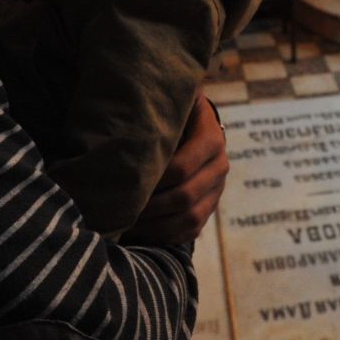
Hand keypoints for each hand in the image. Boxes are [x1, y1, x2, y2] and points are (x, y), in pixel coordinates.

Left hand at [131, 95, 227, 244]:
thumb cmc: (171, 111)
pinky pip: (190, 232)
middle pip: (185, 197)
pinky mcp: (209, 209)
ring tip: (126, 224)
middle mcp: (220, 166)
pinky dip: (164, 237)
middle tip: (119, 208)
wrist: (192, 123)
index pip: (182, 167)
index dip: (153, 179)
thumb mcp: (172, 102)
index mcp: (212, 138)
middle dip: (149, 206)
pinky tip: (140, 234)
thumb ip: (159, 106)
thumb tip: (131, 113)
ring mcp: (216, 191)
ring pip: (189, 219)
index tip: (123, 182)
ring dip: (156, 226)